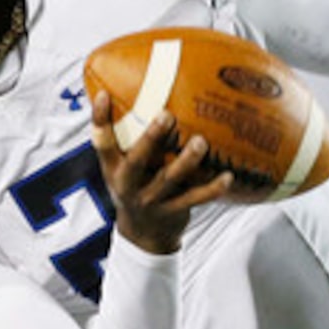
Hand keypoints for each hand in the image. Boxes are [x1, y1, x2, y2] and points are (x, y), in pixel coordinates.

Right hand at [91, 105, 232, 256]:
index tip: (105, 94)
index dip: (100, 119)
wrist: (143, 236)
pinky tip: (228, 176)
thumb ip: (128, 139)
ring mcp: (151, 200)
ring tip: (200, 142)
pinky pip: (195, 198)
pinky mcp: (173, 211)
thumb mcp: (122, 167)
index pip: (101, 143)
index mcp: (114, 170)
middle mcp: (129, 185)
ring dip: (186, 160)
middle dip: (151, 138)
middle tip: (166, 115)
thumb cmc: (136, 187)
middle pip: (137, 161)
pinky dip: (213, 189)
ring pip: (169, 179)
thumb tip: (137, 93)